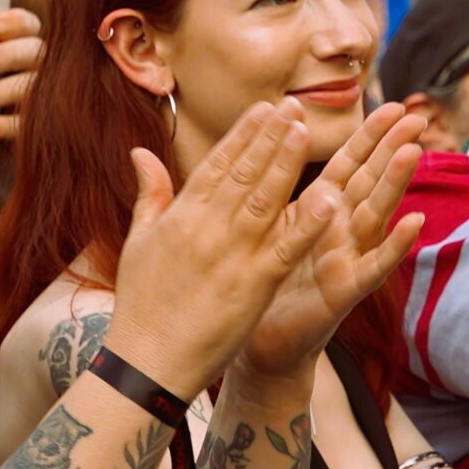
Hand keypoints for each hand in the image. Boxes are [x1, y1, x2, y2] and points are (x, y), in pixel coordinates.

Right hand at [103, 103, 332, 397]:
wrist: (146, 363)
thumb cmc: (141, 306)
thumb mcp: (138, 243)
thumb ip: (149, 195)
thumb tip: (139, 152)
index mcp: (180, 217)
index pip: (217, 165)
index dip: (243, 134)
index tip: (264, 108)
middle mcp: (206, 228)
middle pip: (244, 173)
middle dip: (270, 136)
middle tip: (293, 106)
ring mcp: (231, 255)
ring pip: (265, 199)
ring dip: (287, 162)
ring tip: (305, 129)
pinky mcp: (253, 285)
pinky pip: (287, 247)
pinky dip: (308, 222)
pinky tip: (331, 197)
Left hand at [239, 102, 427, 382]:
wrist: (260, 344)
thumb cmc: (267, 283)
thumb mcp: (274, 227)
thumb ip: (280, 190)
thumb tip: (276, 144)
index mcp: (321, 211)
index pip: (349, 165)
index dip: (370, 136)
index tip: (391, 104)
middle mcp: (341, 231)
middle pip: (370, 181)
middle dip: (391, 148)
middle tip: (416, 115)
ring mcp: (347, 260)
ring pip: (376, 214)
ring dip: (395, 183)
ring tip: (413, 151)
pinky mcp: (344, 291)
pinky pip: (373, 266)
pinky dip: (394, 245)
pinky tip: (415, 222)